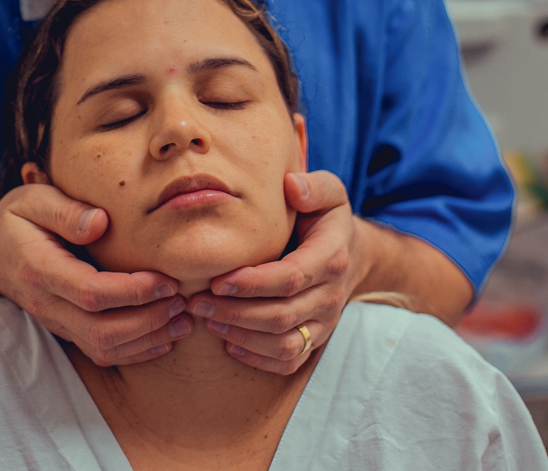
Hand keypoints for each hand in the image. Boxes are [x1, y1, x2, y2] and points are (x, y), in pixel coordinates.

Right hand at [0, 183, 192, 365]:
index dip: (132, 292)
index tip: (166, 281)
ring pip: (103, 348)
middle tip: (182, 300)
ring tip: (183, 320)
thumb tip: (100, 223)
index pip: (90, 292)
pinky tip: (165, 336)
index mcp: (39, 269)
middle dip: (148, 321)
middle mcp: (46, 304)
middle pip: (100, 331)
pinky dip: (138, 351)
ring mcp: (56, 322)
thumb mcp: (32, 200)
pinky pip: (102, 353)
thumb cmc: (17, 220)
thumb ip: (65, 210)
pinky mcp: (67, 330)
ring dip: (148, 340)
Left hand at [187, 170, 354, 373]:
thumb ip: (314, 186)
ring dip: (242, 336)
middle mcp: (331, 295)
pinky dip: (258, 358)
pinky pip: (290, 361)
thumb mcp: (329, 193)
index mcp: (331, 257)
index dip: (252, 284)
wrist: (350, 253)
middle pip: (282, 315)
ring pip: (285, 344)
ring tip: (207, 321)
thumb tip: (292, 186)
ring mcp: (325, 322)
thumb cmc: (324, 218)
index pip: (290, 278)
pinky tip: (228, 343)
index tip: (216, 281)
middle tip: (197, 303)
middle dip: (235, 312)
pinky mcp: (316, 339)